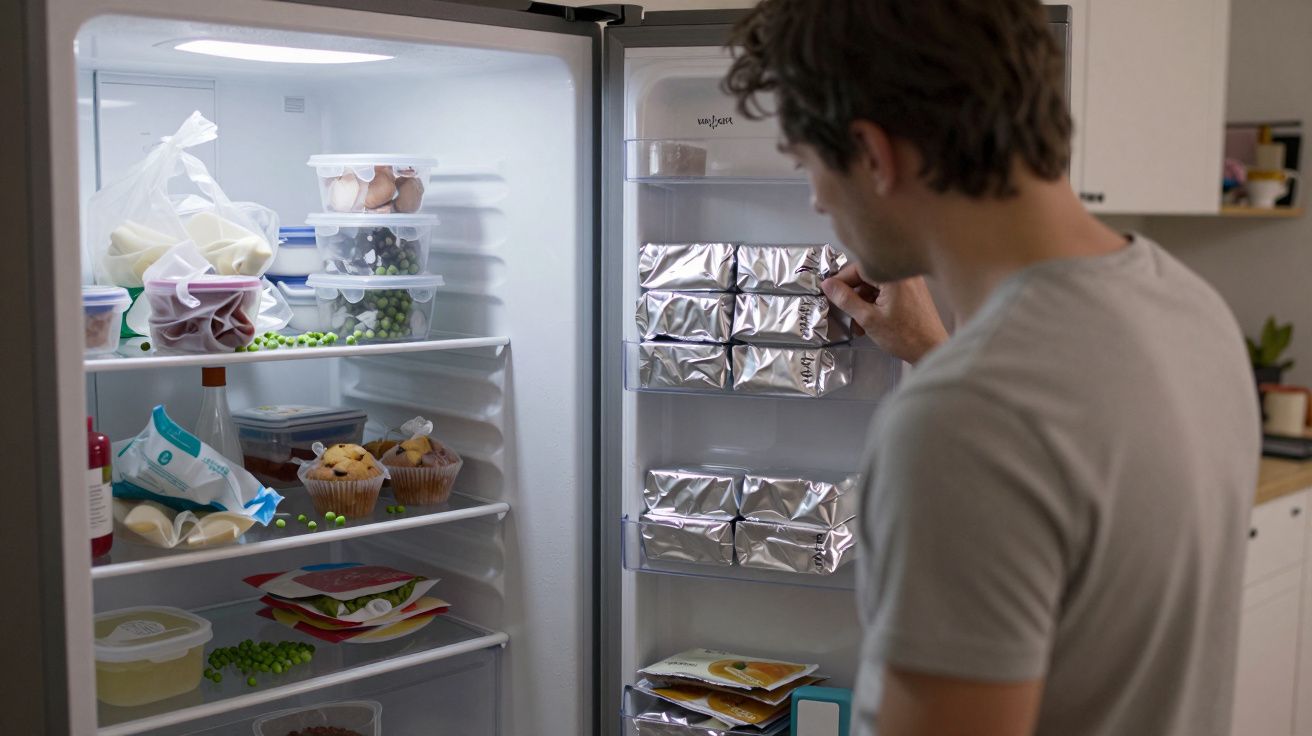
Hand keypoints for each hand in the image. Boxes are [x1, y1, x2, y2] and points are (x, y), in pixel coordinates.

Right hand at [821, 265, 947, 363]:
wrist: (931, 349)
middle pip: (868, 276)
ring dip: (863, 302)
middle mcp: (904, 274)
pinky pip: (887, 292)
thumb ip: (846, 299)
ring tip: (858, 323)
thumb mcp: (868, 318)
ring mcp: (910, 283)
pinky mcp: (912, 292)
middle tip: (843, 310)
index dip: (842, 280)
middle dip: (853, 294)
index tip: (831, 291)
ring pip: (876, 285)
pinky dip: (876, 303)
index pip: (859, 267)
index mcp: (894, 276)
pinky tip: (870, 321)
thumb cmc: (906, 336)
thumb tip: (828, 286)